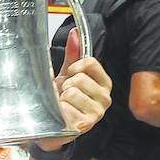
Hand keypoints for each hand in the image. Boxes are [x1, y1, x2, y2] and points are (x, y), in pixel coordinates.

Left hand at [36, 29, 111, 151]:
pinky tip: (61, 116)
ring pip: (72, 93)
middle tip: (64, 94)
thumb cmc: (64, 100)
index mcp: (104, 83)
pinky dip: (58, 111)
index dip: (74, 67)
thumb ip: (73, 56)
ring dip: (61, 99)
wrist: (54, 127)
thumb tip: (74, 33)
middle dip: (66, 85)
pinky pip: (66, 108)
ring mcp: (97, 113)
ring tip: (62, 105)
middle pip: (79, 79)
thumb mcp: (68, 76)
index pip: (90, 63)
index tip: (69, 74)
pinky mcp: (85, 126)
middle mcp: (105, 98)